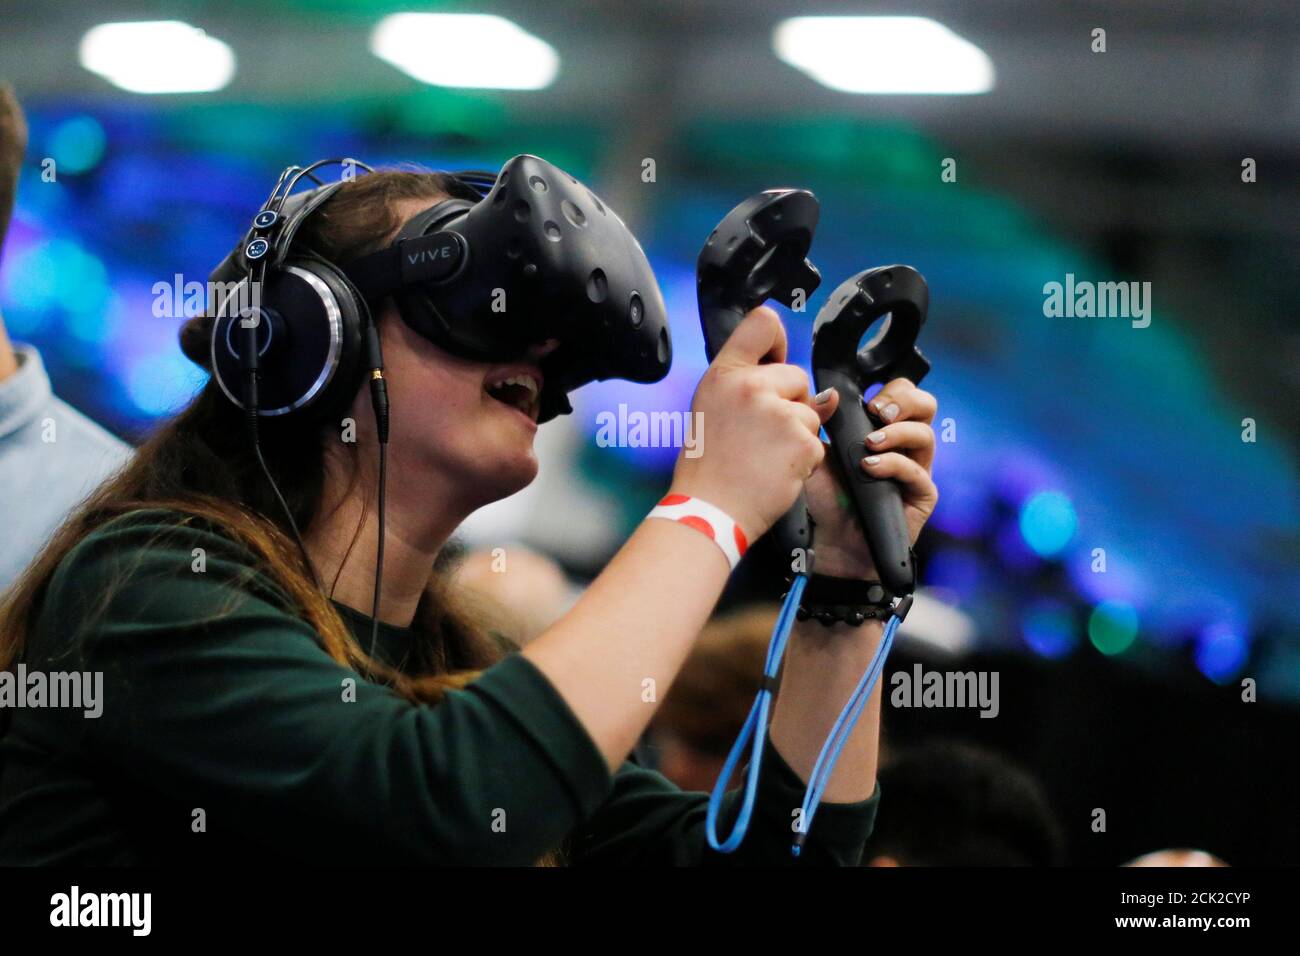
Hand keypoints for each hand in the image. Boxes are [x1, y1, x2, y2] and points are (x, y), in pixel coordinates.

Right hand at [671, 307, 835, 541]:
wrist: (708, 509)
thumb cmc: (707, 465)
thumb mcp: (714, 410)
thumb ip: (754, 388)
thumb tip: (820, 393)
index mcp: (724, 374)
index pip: (762, 324)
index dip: (778, 341)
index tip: (776, 360)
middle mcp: (750, 386)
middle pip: (797, 375)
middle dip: (791, 402)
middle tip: (761, 434)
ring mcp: (779, 413)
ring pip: (810, 412)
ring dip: (797, 434)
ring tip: (764, 455)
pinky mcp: (801, 440)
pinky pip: (816, 441)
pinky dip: (803, 458)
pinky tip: (776, 469)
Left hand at [803, 377, 938, 578]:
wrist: (823, 542)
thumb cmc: (820, 498)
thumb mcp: (815, 452)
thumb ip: (821, 420)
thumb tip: (830, 393)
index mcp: (882, 430)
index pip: (904, 394)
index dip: (894, 389)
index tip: (867, 399)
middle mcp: (903, 447)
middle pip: (926, 406)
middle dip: (905, 401)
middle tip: (878, 412)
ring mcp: (914, 471)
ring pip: (926, 436)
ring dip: (897, 433)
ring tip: (869, 445)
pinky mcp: (921, 497)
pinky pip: (918, 473)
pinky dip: (894, 465)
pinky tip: (870, 469)